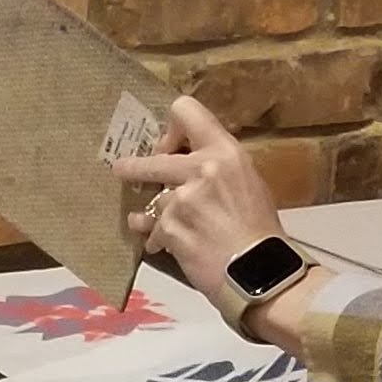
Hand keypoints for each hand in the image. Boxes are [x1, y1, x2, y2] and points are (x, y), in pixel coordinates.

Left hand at [114, 92, 284, 307]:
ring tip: (157, 227)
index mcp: (225, 151)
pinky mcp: (170, 227)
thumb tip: (192, 159)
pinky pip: (152, 230)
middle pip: (154, 158)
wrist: (258, 270)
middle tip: (122, 170)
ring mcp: (183, 199)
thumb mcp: (248, 181)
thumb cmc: (259, 230)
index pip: (186, 110)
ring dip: (153, 216)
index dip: (170, 127)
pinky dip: (157, 239)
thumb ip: (218, 166)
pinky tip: (167, 246)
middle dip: (133, 167)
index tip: (167, 146)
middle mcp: (202, 168)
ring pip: (154, 201)